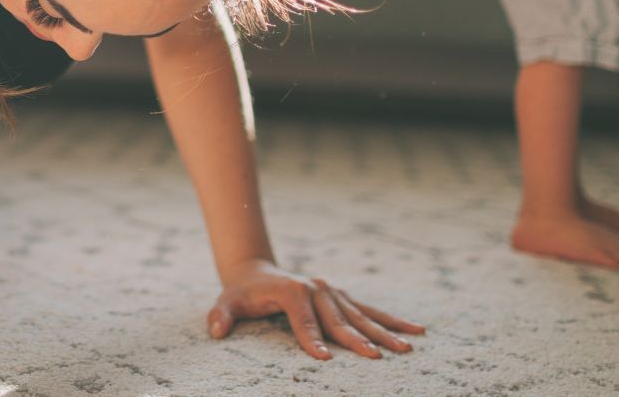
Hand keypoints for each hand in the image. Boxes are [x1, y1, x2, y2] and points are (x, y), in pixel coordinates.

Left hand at [207, 259, 425, 359]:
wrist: (254, 273)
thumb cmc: (241, 293)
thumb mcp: (226, 302)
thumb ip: (221, 316)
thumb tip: (215, 331)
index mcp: (291, 291)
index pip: (302, 319)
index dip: (311, 339)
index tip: (323, 359)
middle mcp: (316, 288)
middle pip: (337, 319)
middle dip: (356, 340)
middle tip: (376, 358)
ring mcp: (332, 291)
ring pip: (361, 315)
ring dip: (385, 332)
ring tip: (408, 347)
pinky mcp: (341, 296)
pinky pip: (369, 310)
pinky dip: (392, 320)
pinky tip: (416, 330)